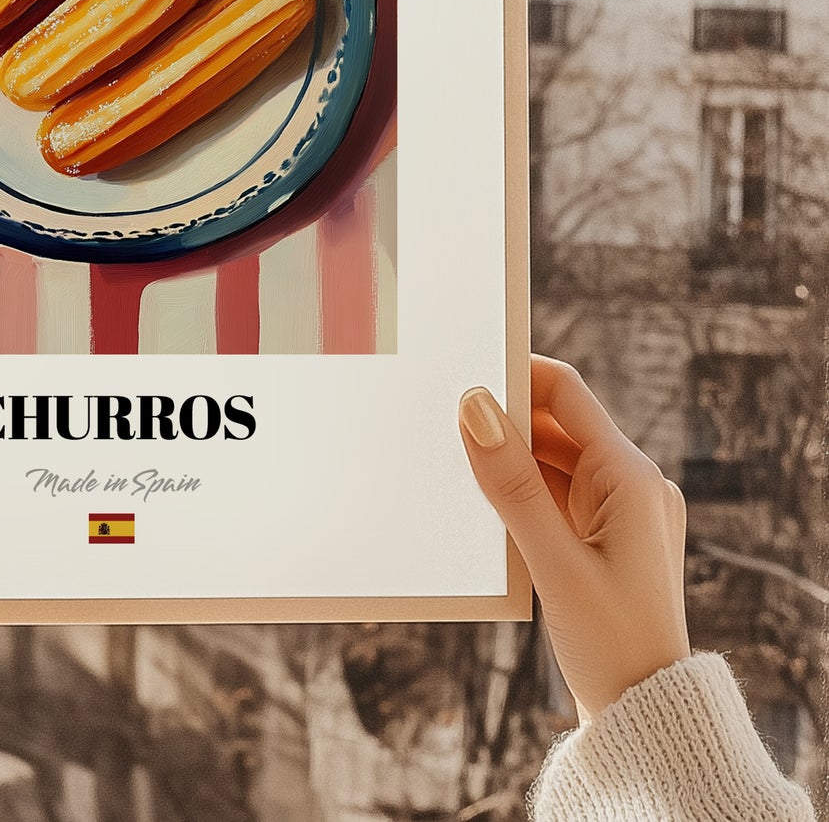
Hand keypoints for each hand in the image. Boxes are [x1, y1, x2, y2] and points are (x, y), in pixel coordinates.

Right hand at [458, 355, 690, 719]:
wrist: (648, 715)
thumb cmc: (610, 644)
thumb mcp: (551, 561)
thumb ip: (511, 482)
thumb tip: (473, 406)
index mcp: (630, 477)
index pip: (565, 393)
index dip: (514, 375)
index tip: (460, 375)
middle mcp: (632, 483)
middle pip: (556, 422)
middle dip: (502, 420)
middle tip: (442, 423)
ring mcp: (622, 510)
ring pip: (553, 458)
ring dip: (509, 459)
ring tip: (455, 466)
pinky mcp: (607, 535)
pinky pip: (557, 491)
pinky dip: (522, 490)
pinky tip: (484, 505)